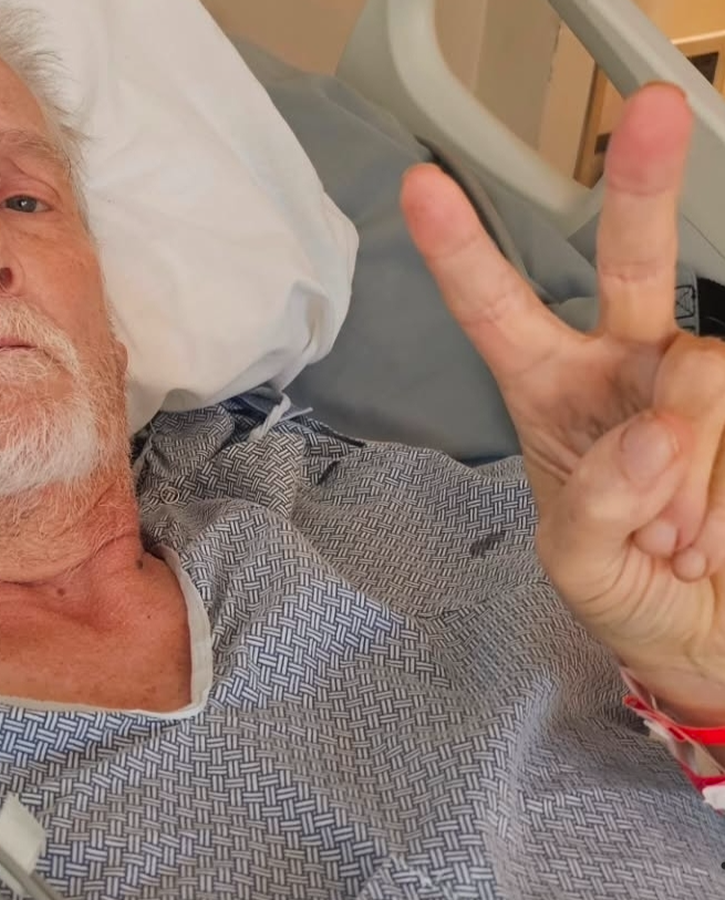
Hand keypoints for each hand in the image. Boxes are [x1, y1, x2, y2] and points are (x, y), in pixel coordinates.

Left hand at [401, 84, 724, 725]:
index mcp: (550, 395)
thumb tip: (655, 427)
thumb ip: (598, 504)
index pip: (498, 314)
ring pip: (702, 369)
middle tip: (655, 110)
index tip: (421, 187)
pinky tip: (708, 532)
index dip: (462, 252)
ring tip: (675, 537)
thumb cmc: (622, 591)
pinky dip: (719, 490)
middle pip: (628, 264)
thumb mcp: (578, 565)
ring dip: (685, 464)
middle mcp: (624, 369)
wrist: (707, 636)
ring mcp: (697, 385)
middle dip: (640, 187)